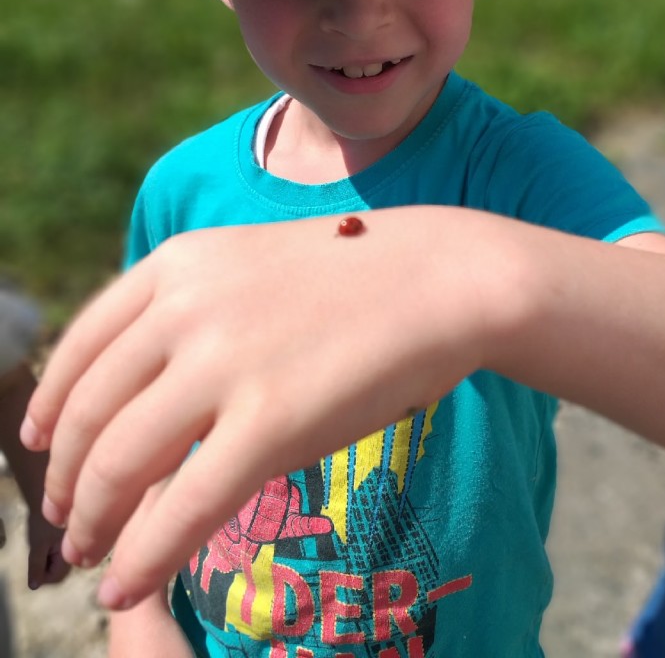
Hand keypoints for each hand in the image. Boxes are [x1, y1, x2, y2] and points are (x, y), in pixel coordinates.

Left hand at [22, 211, 484, 608]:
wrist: (442, 277)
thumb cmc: (358, 275)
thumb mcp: (254, 264)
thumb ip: (194, 306)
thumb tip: (145, 377)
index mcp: (180, 262)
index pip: (82, 344)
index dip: (49, 406)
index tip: (36, 445)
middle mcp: (187, 306)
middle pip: (89, 410)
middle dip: (65, 476)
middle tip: (63, 515)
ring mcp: (226, 362)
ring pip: (119, 461)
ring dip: (93, 520)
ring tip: (91, 553)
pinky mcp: (271, 421)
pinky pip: (182, 507)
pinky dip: (142, 555)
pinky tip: (125, 584)